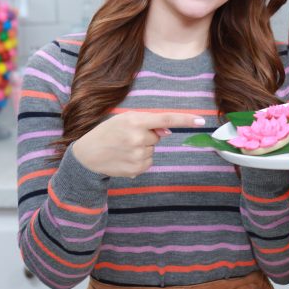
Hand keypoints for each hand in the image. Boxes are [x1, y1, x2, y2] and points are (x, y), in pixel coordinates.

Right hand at [72, 111, 204, 177]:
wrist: (87, 155)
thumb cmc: (108, 132)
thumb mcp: (124, 120)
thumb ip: (148, 123)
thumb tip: (168, 132)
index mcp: (134, 121)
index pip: (165, 119)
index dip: (185, 120)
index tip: (201, 120)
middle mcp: (137, 138)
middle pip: (157, 136)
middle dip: (147, 136)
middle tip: (127, 137)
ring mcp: (137, 156)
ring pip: (153, 150)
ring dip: (143, 148)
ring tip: (124, 148)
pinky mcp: (136, 169)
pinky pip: (149, 161)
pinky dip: (140, 160)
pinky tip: (125, 158)